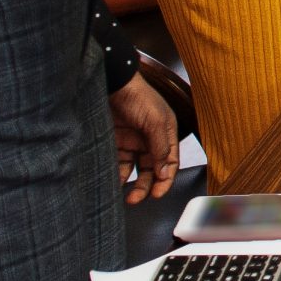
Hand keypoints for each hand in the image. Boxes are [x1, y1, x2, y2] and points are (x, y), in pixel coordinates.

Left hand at [107, 73, 178, 204]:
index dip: (165, 180)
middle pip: (153, 169)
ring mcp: (133, 141)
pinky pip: (118, 163)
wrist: (111, 82)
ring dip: (132, 183)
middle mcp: (151, 139)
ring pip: (135, 169)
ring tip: (126, 194)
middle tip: (137, 199)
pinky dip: (117, 174)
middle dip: (147, 186)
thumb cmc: (137, 95)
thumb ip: (161, 147)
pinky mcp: (116, 142)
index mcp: (166, 133)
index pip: (170, 163)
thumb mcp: (155, 121)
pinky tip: (113, 182)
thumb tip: (165, 173)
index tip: (157, 194)